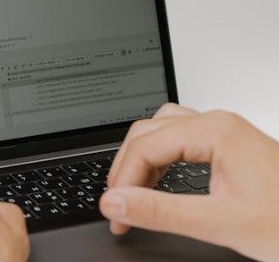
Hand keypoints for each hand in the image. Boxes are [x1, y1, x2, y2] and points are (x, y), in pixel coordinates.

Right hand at [101, 103, 278, 260]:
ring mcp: (225, 132)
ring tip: (134, 194)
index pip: (145, 146)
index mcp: (215, 131)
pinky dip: (160, 160)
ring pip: (161, 131)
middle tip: (119, 207)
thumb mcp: (221, 223)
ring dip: (141, 161)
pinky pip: (179, 139)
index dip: (122, 181)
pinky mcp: (229, 145)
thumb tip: (116, 202)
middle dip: (126, 170)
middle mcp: (218, 123)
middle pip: (147, 132)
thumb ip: (161, 211)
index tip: (115, 212)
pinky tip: (159, 182)